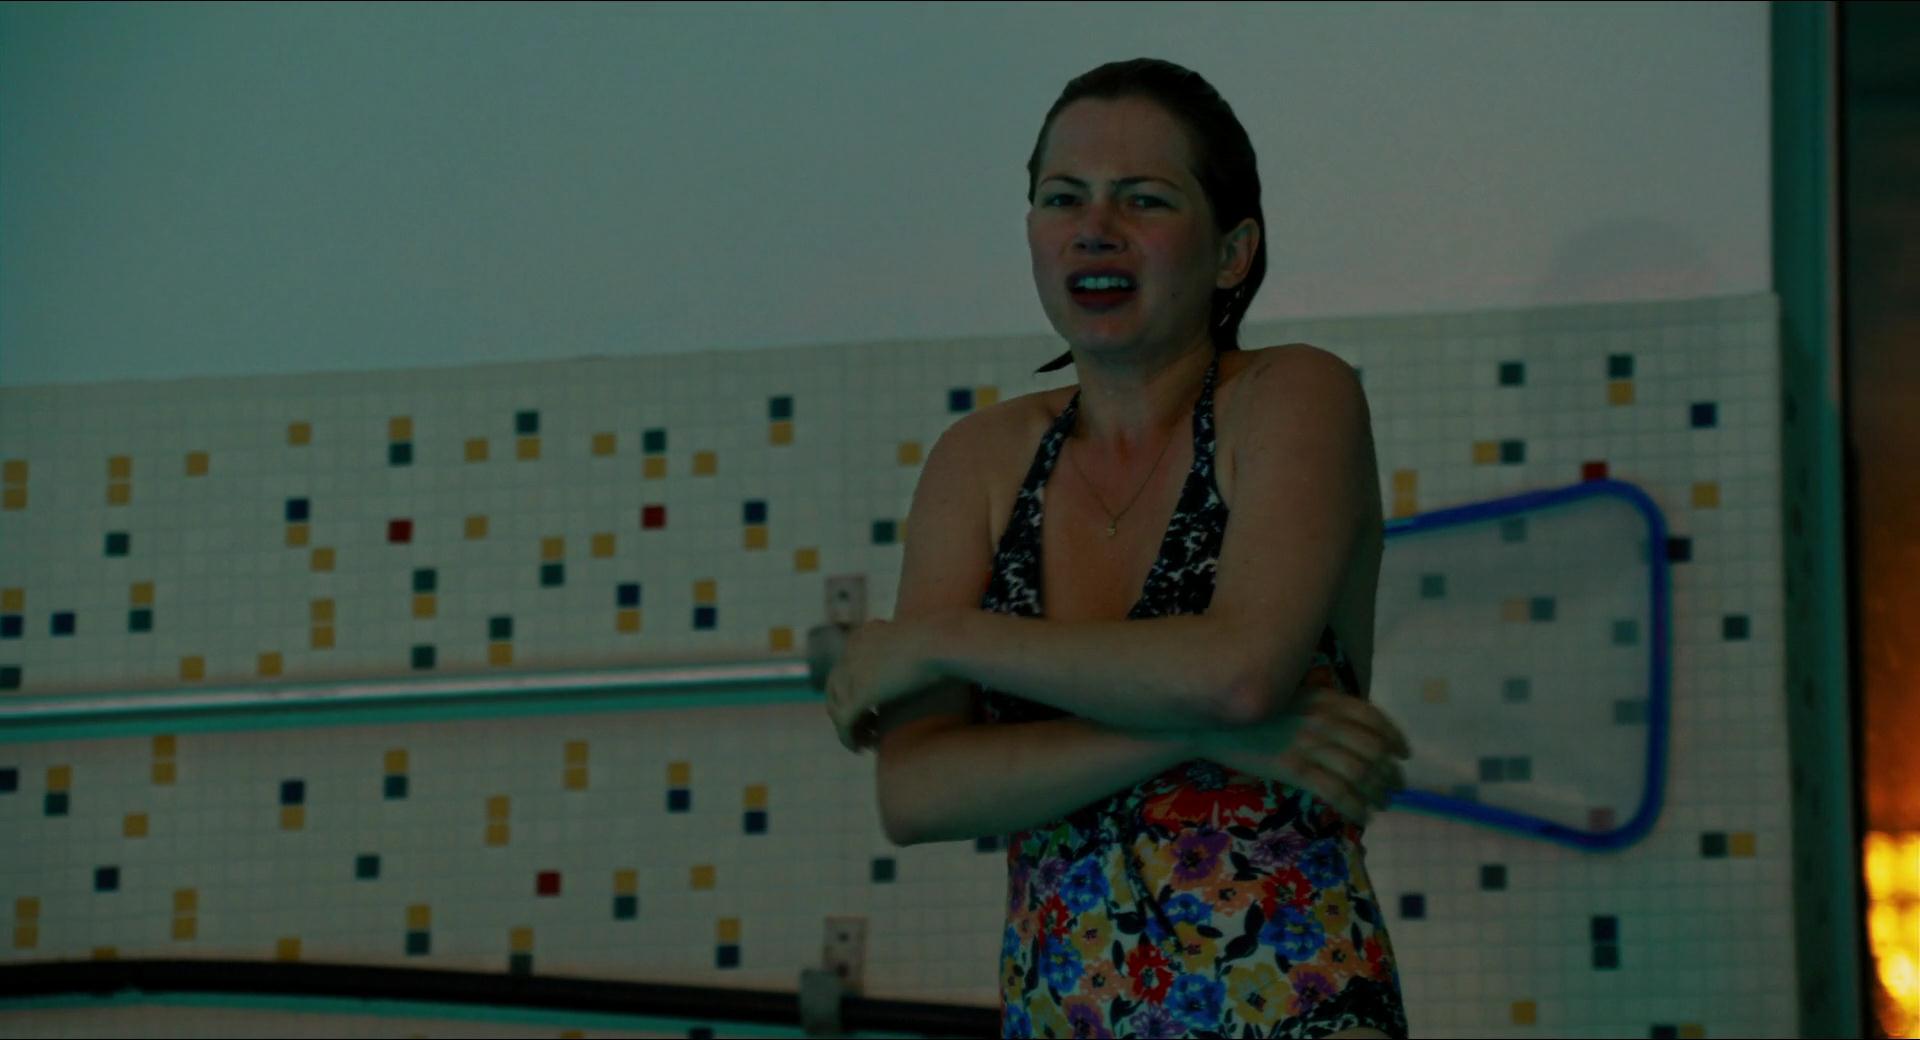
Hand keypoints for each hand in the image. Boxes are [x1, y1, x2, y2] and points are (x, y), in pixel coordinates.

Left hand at [824, 619, 937, 752]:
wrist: (941, 640)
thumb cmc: (945, 638)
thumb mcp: (924, 639)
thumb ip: (916, 648)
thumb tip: (927, 655)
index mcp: (863, 636)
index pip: (846, 665)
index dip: (852, 688)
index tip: (871, 705)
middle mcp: (851, 653)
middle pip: (835, 686)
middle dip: (846, 708)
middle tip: (864, 727)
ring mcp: (852, 674)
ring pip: (837, 708)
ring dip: (848, 727)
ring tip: (864, 742)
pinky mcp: (860, 696)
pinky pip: (845, 723)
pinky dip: (848, 737)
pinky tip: (859, 748)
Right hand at [1193, 687, 1410, 825]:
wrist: (1210, 719)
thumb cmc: (1249, 710)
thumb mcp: (1291, 696)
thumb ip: (1321, 707)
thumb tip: (1350, 728)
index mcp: (1323, 697)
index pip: (1371, 715)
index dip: (1394, 736)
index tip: (1404, 753)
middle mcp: (1321, 718)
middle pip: (1372, 747)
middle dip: (1391, 770)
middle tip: (1398, 787)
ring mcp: (1307, 743)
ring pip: (1359, 771)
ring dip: (1378, 792)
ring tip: (1383, 805)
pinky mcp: (1292, 767)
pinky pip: (1335, 791)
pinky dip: (1355, 807)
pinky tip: (1362, 817)